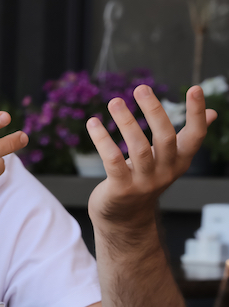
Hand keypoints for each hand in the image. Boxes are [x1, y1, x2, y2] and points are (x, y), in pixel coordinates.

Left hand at [87, 84, 216, 226]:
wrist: (125, 218)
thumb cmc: (146, 179)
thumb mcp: (168, 159)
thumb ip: (186, 137)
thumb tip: (212, 113)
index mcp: (180, 161)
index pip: (195, 136)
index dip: (195, 114)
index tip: (195, 88)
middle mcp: (166, 172)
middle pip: (165, 138)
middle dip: (154, 111)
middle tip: (141, 87)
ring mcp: (144, 182)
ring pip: (138, 148)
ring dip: (126, 122)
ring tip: (115, 101)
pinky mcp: (121, 189)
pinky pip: (112, 160)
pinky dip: (102, 140)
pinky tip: (93, 123)